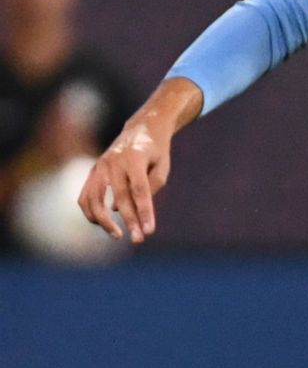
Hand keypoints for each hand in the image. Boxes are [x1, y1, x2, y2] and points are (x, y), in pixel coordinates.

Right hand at [78, 114, 174, 243]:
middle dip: (130, 221)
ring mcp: (99, 166)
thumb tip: (127, 210)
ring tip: (118, 236)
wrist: (141, 128)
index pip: (139, 190)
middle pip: (120, 197)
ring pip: (94, 198)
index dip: (144, 211)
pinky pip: (85, 196)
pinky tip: (102, 224)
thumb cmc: (156, 151)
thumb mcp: (162, 165)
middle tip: (138, 240)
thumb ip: (152, 186)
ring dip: (103, 220)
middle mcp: (113, 161)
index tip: (150, 231)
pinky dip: (90, 212)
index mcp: (135, 157)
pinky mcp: (92, 171)